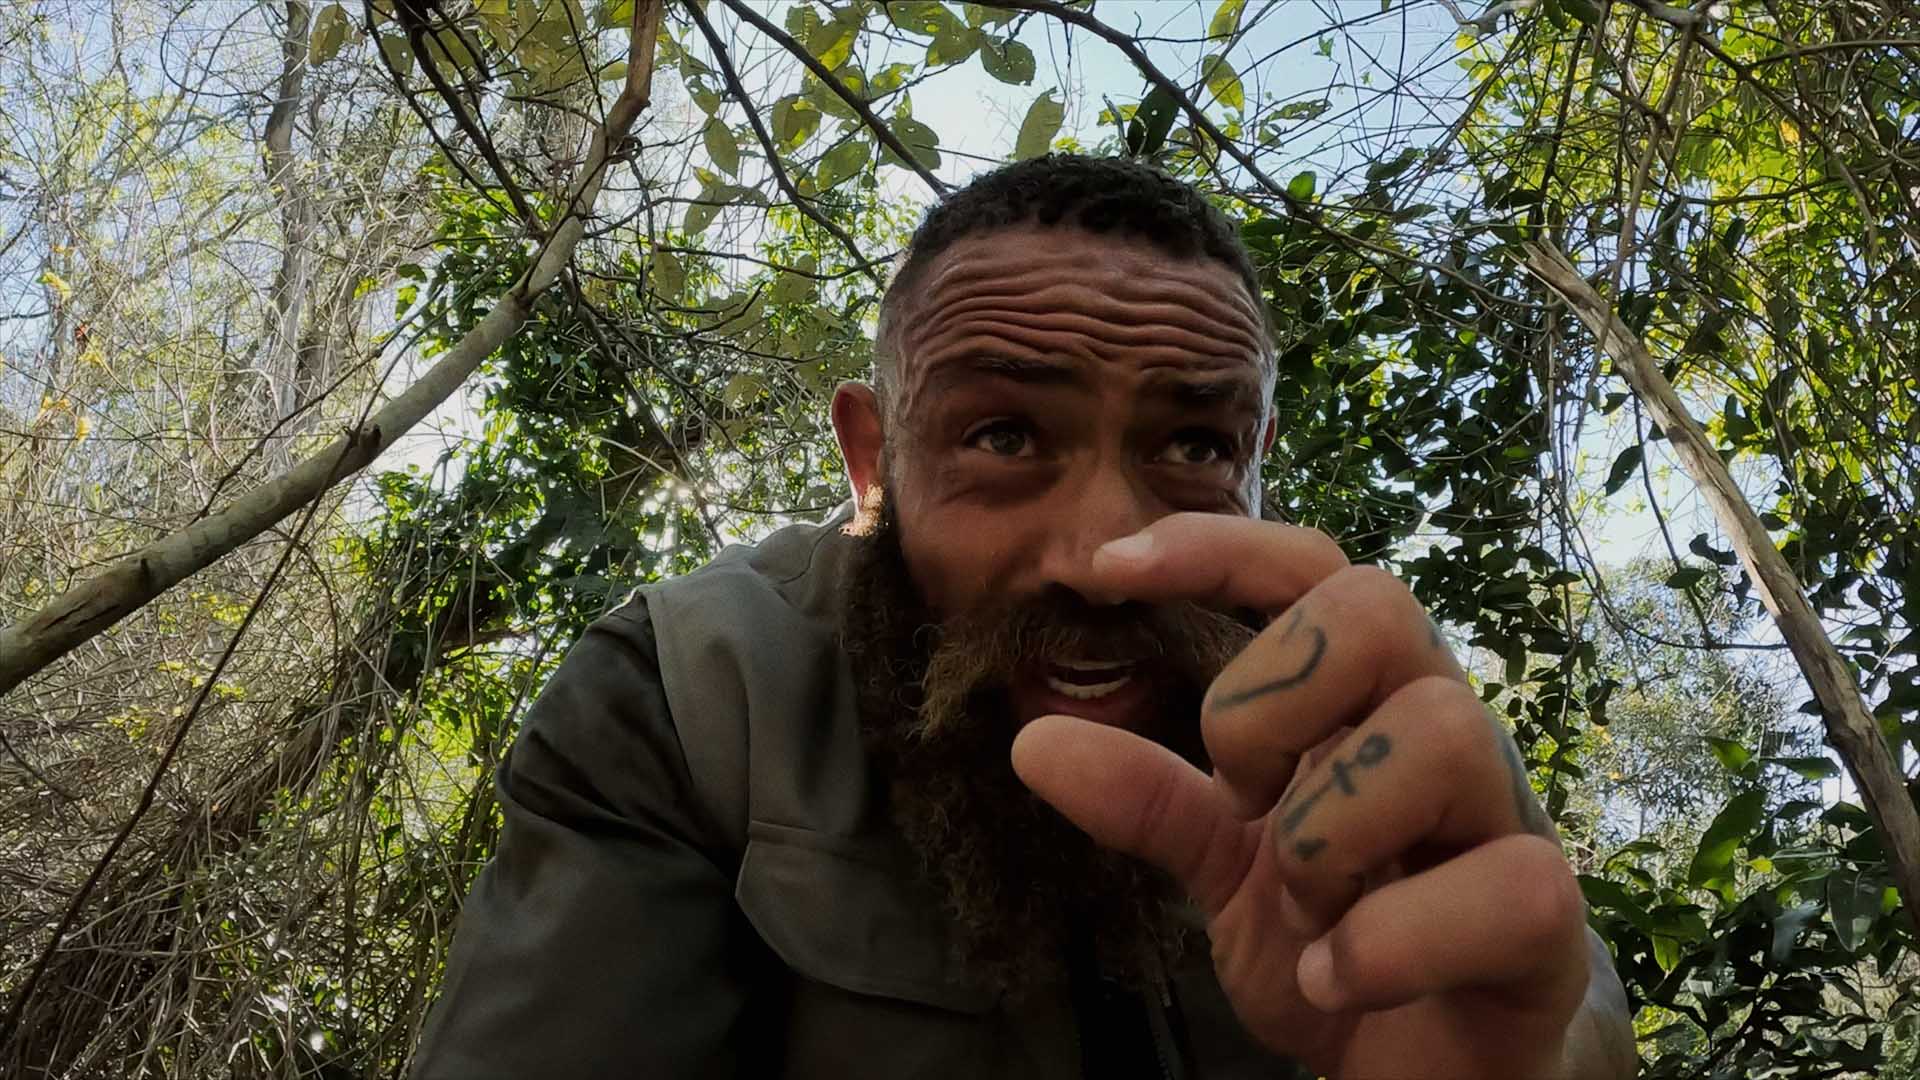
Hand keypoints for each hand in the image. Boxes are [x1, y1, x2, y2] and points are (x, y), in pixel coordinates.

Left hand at [1011, 514, 1610, 1078]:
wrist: (1441, 1071)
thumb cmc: (1346, 941)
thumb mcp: (1224, 869)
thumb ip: (1149, 803)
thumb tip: (1035, 744)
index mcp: (1362, 705)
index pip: (1312, 568)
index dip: (1216, 547)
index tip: (1105, 568)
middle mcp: (1442, 735)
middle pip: (1377, 605)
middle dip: (1272, 697)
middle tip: (1243, 798)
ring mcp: (1506, 819)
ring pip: (1443, 732)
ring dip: (1328, 832)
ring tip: (1306, 909)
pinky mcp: (1547, 923)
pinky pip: (1510, 887)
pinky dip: (1389, 942)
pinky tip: (1337, 977)